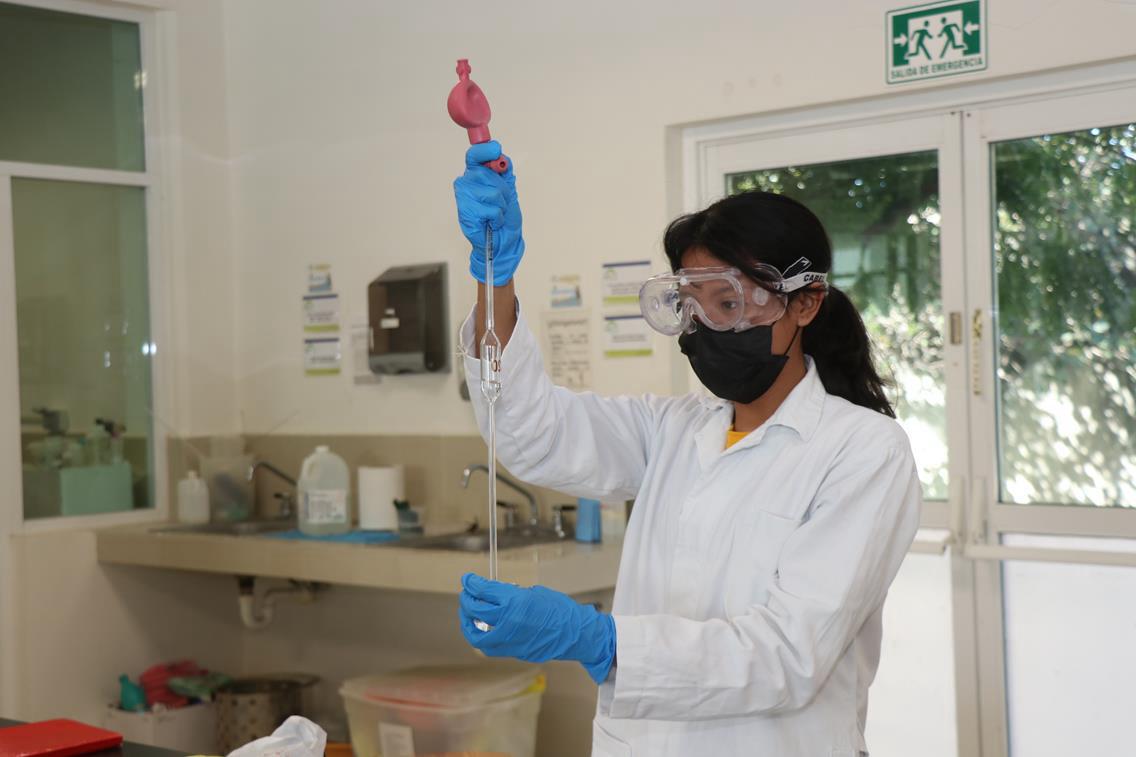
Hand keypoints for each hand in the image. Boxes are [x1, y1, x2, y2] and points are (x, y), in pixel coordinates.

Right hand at [453, 141, 524, 285]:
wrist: (503, 241)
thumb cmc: (504, 215)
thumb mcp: (508, 188)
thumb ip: (504, 170)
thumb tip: (501, 156)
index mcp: (474, 174)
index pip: (474, 155)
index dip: (484, 150)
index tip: (496, 149)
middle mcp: (465, 183)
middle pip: (486, 173)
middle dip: (502, 189)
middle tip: (501, 201)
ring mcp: (463, 198)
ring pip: (492, 193)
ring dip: (501, 206)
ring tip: (496, 214)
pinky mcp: (465, 213)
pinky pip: (491, 209)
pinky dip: (497, 218)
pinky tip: (491, 222)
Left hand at [458, 573, 615, 683]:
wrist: (575, 633)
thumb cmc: (559, 609)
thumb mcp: (534, 593)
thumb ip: (512, 595)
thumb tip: (496, 594)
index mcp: (514, 602)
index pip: (483, 591)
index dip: (472, 583)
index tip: (468, 579)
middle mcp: (507, 621)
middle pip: (476, 610)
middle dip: (467, 600)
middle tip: (467, 594)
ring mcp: (509, 640)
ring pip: (477, 634)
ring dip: (468, 622)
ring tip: (468, 614)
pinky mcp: (513, 652)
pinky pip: (490, 645)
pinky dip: (482, 635)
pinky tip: (483, 628)